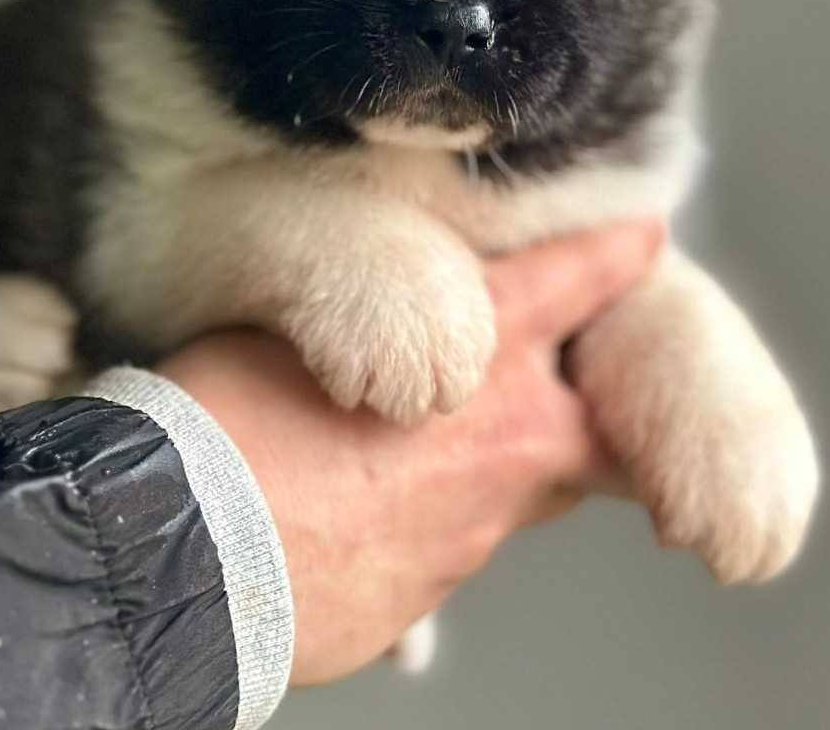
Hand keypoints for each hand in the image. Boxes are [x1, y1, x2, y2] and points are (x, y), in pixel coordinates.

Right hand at [158, 221, 660, 685]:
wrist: (182, 547)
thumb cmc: (223, 414)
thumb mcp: (309, 325)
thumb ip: (377, 327)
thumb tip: (378, 339)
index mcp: (475, 341)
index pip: (579, 280)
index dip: (618, 258)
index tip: (647, 240)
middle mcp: (503, 432)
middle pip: (591, 421)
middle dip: (583, 411)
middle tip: (556, 397)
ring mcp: (478, 522)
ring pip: (527, 488)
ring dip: (500, 467)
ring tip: (423, 454)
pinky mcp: (437, 589)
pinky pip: (458, 544)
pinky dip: (435, 526)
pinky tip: (368, 515)